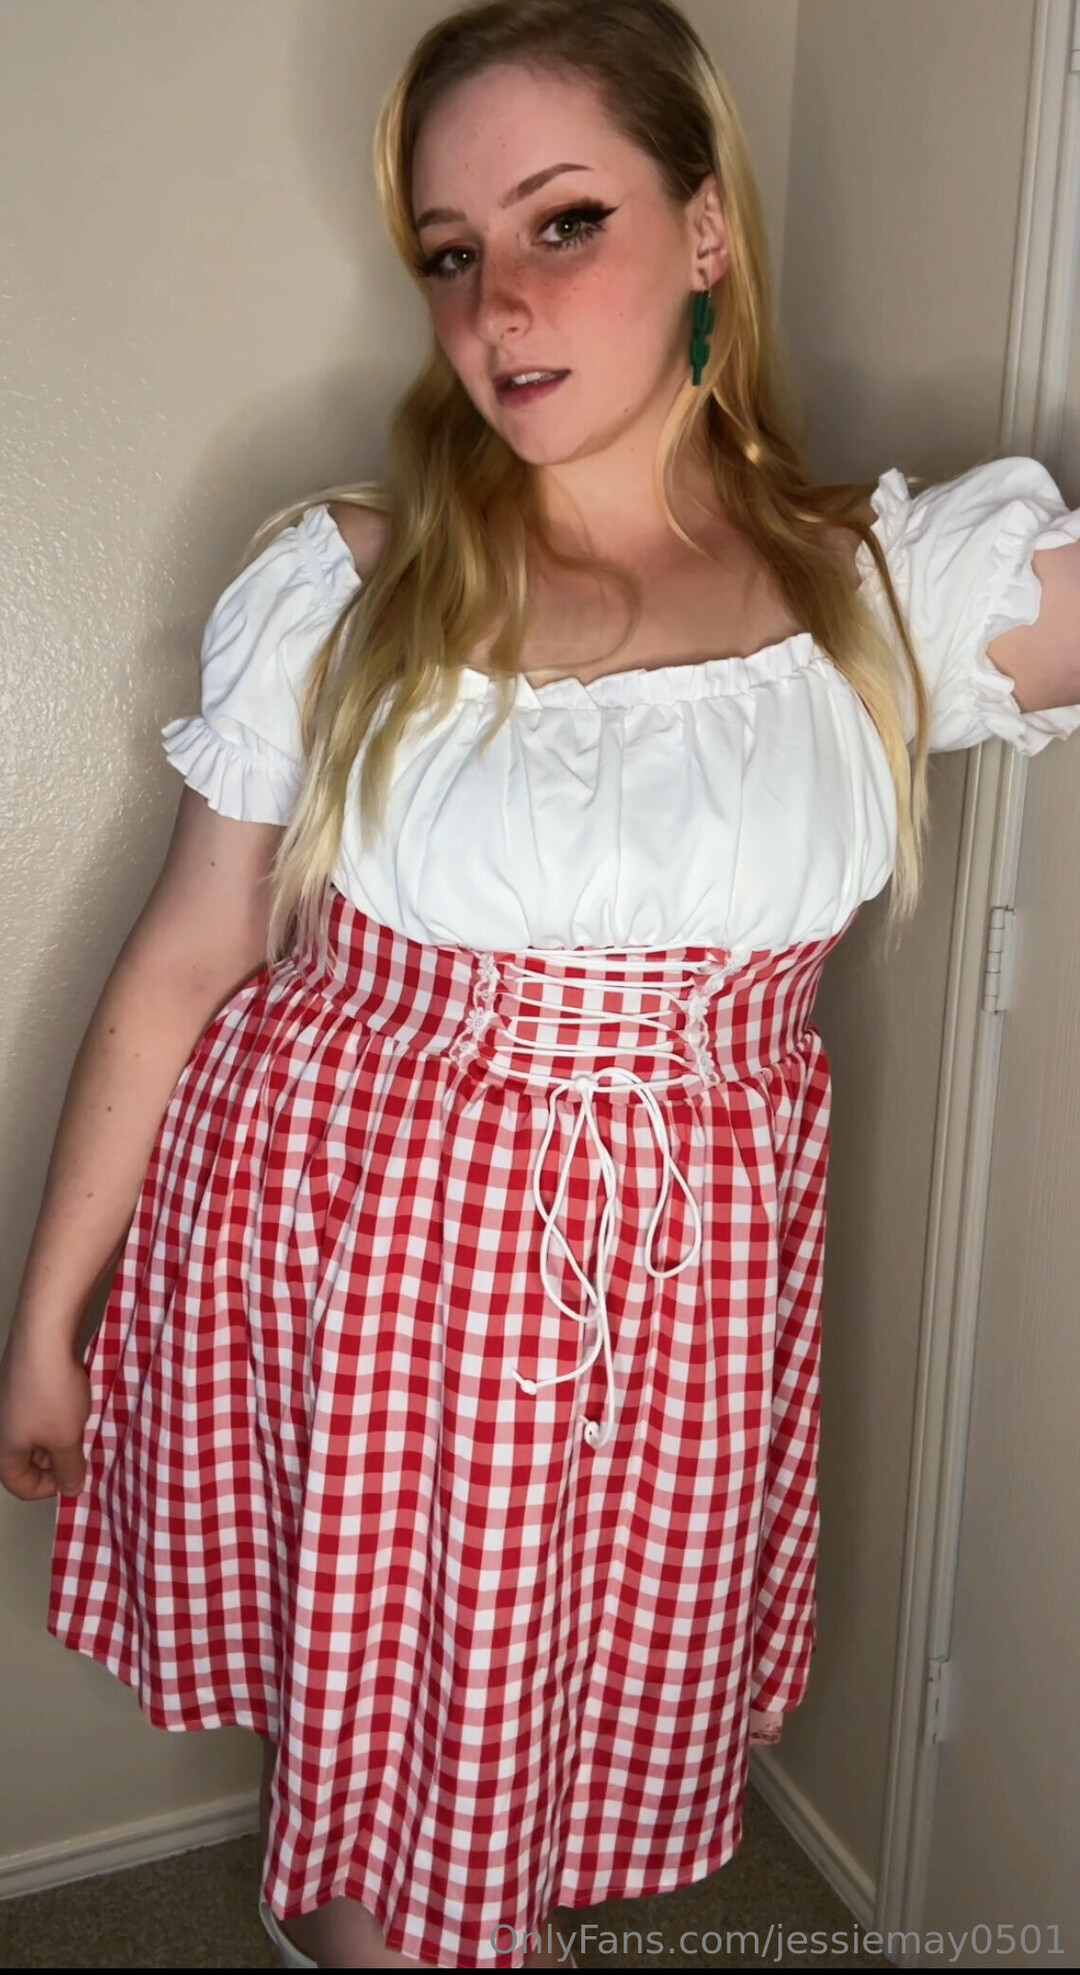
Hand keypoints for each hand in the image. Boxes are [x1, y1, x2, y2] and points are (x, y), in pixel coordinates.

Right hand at [0, 1323, 91, 1500]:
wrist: (43, 1335)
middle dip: (57, 1460)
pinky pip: (39, 1409)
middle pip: (27, 1459)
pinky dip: (58, 1412)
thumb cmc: (51, 1392)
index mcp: (4, 1449)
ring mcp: (9, 1402)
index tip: (76, 1474)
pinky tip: (77, 1401)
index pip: (20, 1485)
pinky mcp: (21, 1381)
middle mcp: (1, 1428)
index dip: (50, 1488)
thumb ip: (69, 1469)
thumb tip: (71, 1490)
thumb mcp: (66, 1438)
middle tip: (84, 1450)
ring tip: (84, 1424)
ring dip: (60, 1434)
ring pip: (35, 1433)